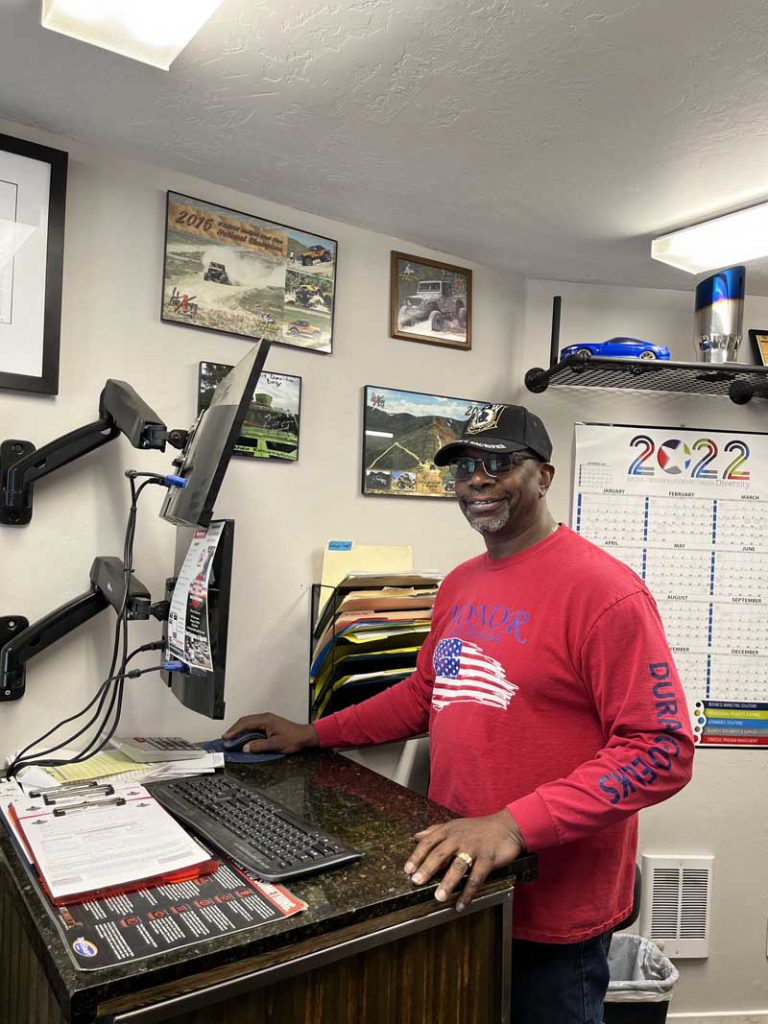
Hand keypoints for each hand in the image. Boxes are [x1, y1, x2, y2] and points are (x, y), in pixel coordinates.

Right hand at [222, 713, 318, 753]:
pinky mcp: (269, 724)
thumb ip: (260, 746)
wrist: (305, 736)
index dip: (235, 731)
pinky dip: (246, 730)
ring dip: (239, 729)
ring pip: (249, 722)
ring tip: (231, 738)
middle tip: (226, 738)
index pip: (246, 724)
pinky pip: (253, 725)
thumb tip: (246, 748)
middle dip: (234, 729)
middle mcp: (265, 718)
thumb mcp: (276, 745)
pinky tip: (243, 736)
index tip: (226, 737)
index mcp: (266, 720)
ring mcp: (267, 720)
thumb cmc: (294, 738)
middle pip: (245, 721)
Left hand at [403, 809, 523, 911]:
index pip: (429, 841)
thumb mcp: (455, 826)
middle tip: (416, 881)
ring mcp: (474, 848)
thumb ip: (435, 831)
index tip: (408, 870)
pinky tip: (461, 904)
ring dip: (448, 882)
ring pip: (458, 866)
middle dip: (427, 868)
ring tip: (438, 897)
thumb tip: (416, 836)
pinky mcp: (488, 859)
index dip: (417, 856)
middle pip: (440, 853)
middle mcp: (460, 838)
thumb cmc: (478, 828)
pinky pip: (476, 877)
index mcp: (449, 830)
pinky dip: (468, 892)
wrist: (506, 827)